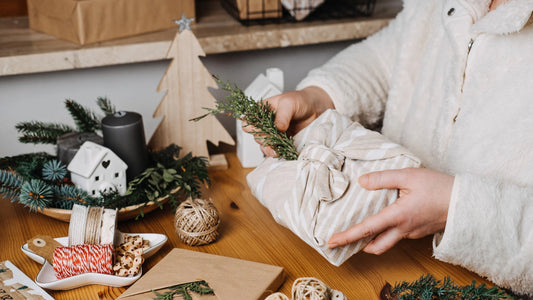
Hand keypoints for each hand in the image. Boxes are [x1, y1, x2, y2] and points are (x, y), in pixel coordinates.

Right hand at [242, 86, 333, 156]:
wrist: (315, 109)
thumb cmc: (300, 100)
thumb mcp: (290, 103)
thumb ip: (283, 115)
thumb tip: (278, 128)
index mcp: (261, 110)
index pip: (248, 121)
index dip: (251, 127)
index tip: (261, 129)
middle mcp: (265, 123)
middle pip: (255, 135)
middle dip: (264, 139)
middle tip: (273, 139)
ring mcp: (272, 133)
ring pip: (264, 145)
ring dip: (269, 149)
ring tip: (277, 150)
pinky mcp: (281, 141)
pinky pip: (274, 150)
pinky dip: (277, 152)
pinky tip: (282, 152)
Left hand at [327, 168, 453, 254]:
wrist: (467, 203)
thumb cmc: (439, 187)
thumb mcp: (409, 175)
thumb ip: (383, 178)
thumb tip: (361, 181)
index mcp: (398, 216)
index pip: (367, 229)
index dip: (347, 236)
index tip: (331, 242)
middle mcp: (403, 229)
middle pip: (375, 246)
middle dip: (356, 246)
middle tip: (341, 243)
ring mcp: (411, 232)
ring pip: (386, 242)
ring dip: (370, 241)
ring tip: (358, 233)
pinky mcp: (417, 231)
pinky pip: (396, 236)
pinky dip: (384, 233)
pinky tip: (381, 222)